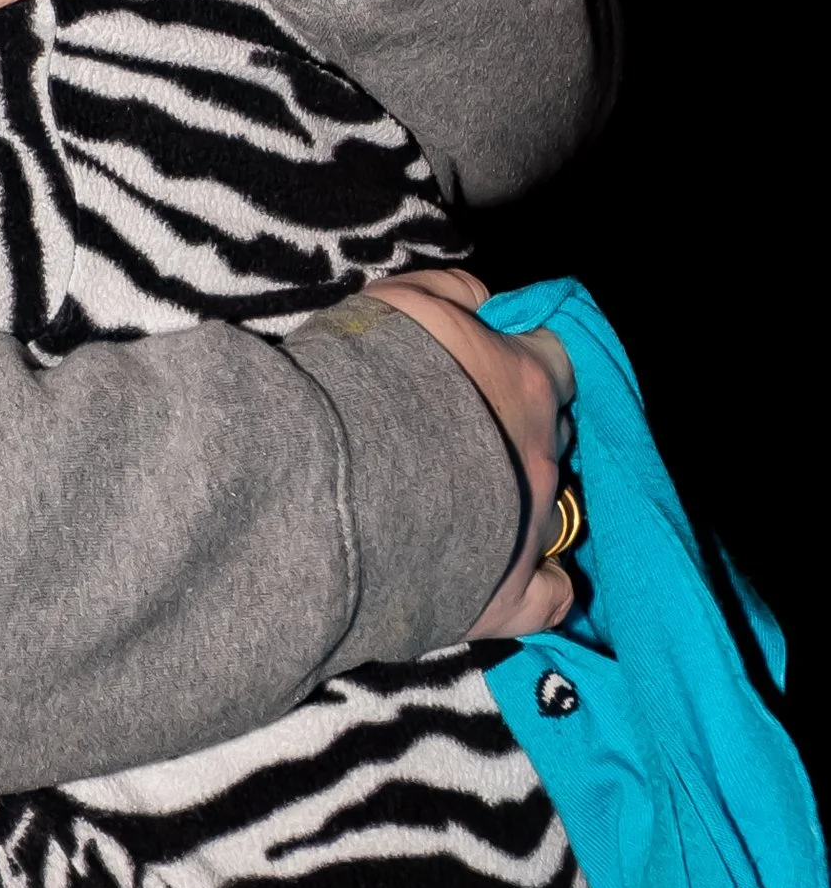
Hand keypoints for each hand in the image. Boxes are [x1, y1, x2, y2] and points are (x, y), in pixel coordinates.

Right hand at [357, 266, 578, 637]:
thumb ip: (453, 292)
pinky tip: (519, 577)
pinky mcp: (511, 594)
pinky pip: (552, 596)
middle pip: (554, 437)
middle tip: (465, 436)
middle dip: (519, 434)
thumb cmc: (362, 382)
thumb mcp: (401, 304)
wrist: (328, 482)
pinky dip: (542, 584)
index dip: (532, 362)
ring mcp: (533, 528)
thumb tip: (485, 298)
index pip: (560, 358)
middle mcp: (543, 455)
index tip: (499, 366)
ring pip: (553, 510)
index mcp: (525, 381)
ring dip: (519, 501)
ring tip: (469, 504)